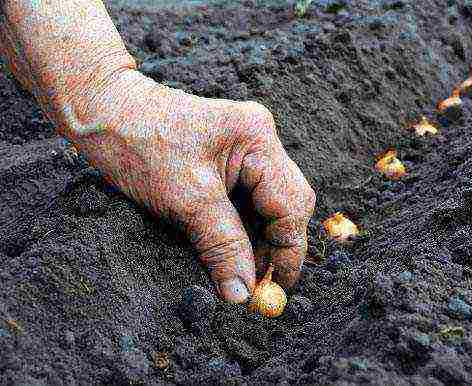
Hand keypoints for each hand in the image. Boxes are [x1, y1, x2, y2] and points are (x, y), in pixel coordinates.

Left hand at [72, 69, 315, 302]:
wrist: (104, 113)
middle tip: (257, 284)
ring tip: (241, 273)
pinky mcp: (228, 161)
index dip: (289, 249)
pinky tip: (229, 250)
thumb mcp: (186, 200)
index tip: (277, 286)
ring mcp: (245, 150)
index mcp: (258, 139)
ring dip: (257, 241)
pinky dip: (241, 229)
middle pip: (286, 203)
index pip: (292, 203)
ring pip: (267, 206)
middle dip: (275, 246)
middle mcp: (260, 141)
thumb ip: (223, 246)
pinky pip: (247, 201)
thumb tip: (243, 293)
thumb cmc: (140, 144)